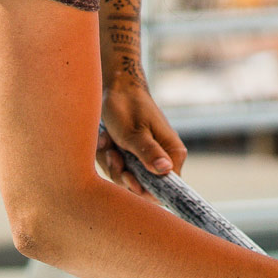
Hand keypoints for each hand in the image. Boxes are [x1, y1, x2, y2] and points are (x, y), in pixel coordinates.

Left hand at [97, 74, 186, 196]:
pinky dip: (108, 157)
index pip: (166, 186)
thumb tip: (165, 170)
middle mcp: (162, 158)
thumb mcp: (134, 133)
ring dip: (112, 163)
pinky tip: (105, 140)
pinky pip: (118, 168)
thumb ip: (148, 152)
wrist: (116, 89)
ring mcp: (146, 158)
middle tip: (113, 154)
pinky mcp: (133, 156)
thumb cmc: (127, 108)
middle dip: (122, 173)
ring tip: (107, 143)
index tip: (127, 176)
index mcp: (172, 153)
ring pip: (126, 178)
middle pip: (143, 186)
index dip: (145, 188)